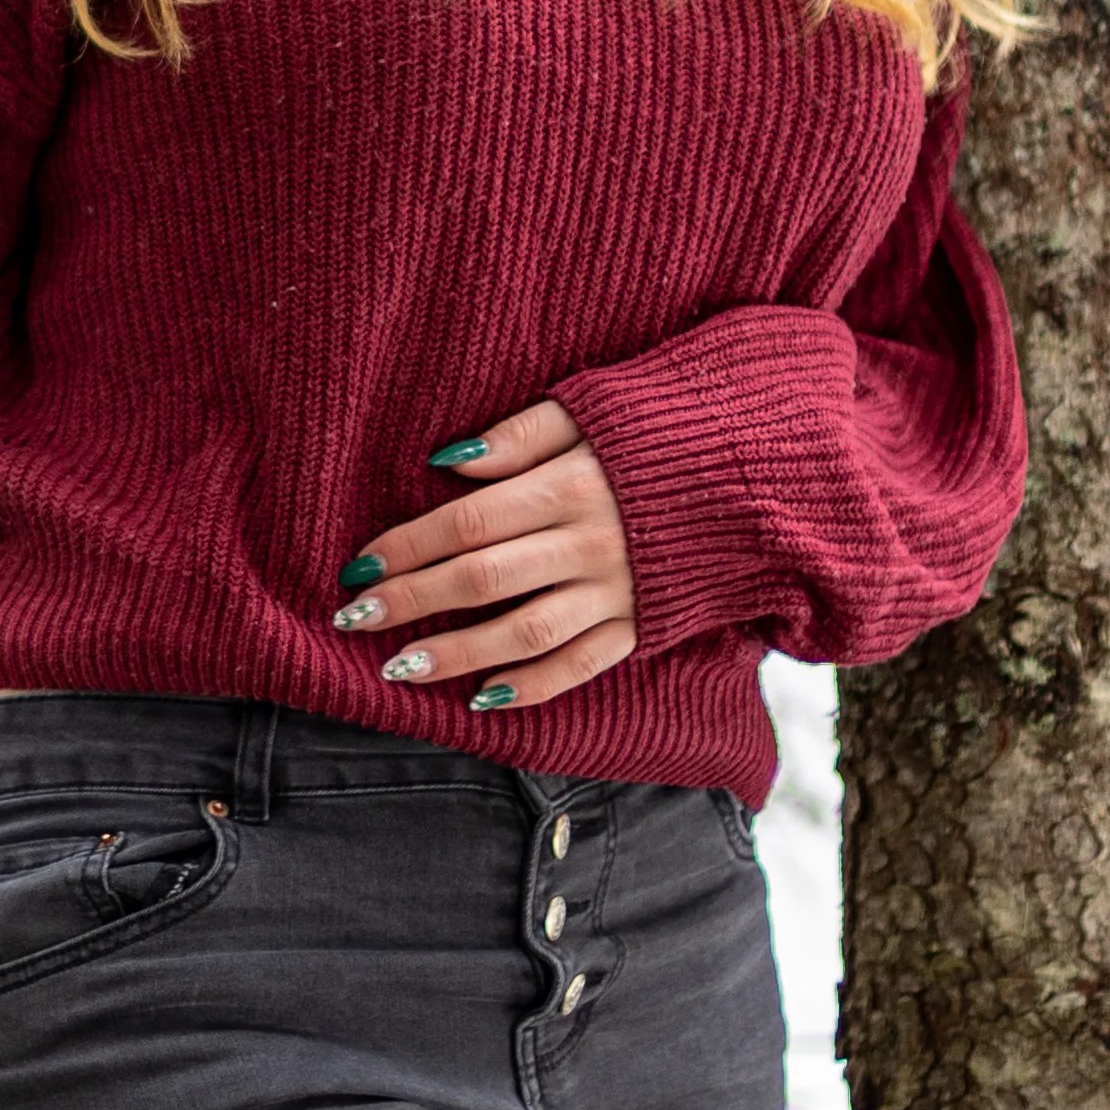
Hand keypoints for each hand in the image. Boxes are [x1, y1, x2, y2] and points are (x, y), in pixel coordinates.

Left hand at [332, 399, 635, 714]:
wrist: (757, 472)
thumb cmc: (660, 432)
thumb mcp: (593, 412)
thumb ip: (522, 436)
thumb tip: (449, 462)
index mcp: (572, 485)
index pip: (469, 521)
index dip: (408, 545)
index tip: (359, 566)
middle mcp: (591, 544)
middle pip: (482, 580)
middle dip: (411, 601)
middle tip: (353, 617)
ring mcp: (618, 591)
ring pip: (524, 634)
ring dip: (456, 655)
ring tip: (398, 668)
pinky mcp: (642, 625)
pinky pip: (583, 665)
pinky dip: (533, 686)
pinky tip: (484, 698)